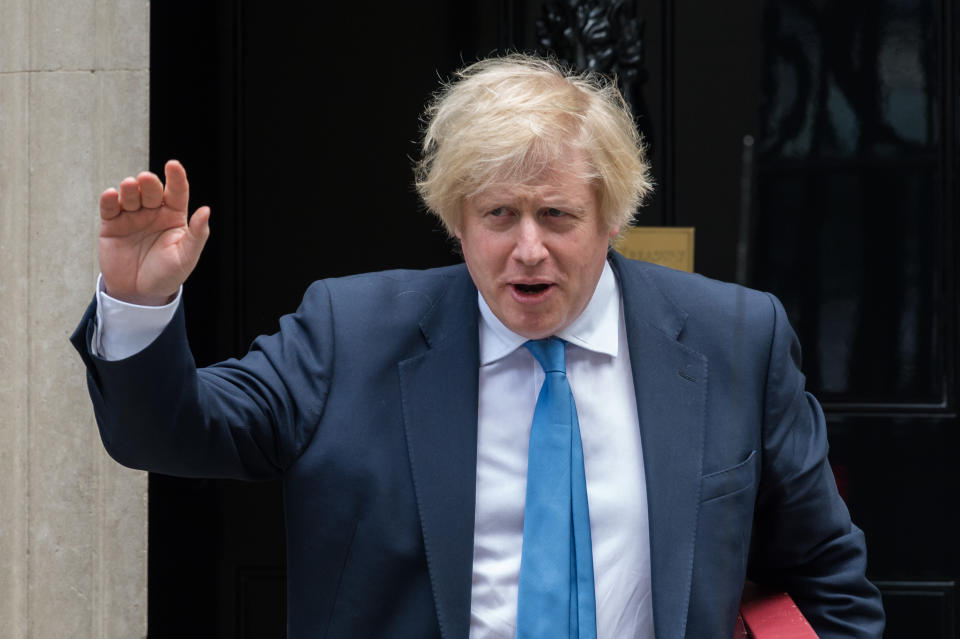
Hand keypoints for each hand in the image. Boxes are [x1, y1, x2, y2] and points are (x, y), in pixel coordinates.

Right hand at [99, 160, 210, 304]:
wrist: (140, 293)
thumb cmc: (168, 273)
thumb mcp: (187, 256)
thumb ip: (197, 234)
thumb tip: (206, 211)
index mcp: (174, 215)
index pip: (177, 191)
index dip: (176, 177)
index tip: (173, 165)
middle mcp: (153, 211)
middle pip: (152, 190)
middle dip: (149, 183)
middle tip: (146, 180)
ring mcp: (132, 216)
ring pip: (130, 195)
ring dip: (130, 189)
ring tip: (130, 186)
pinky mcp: (112, 225)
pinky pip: (109, 208)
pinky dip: (109, 200)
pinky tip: (111, 195)